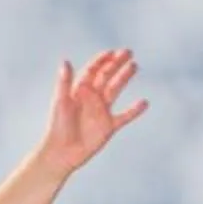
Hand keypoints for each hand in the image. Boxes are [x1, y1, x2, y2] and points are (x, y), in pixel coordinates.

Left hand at [40, 50, 146, 171]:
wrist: (62, 151)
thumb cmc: (58, 126)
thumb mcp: (61, 102)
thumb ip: (64, 82)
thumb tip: (66, 61)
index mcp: (80, 90)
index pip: (93, 70)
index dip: (102, 60)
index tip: (111, 52)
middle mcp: (92, 98)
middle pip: (107, 76)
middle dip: (116, 63)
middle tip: (128, 52)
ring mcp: (101, 111)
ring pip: (116, 90)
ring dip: (124, 77)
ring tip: (134, 66)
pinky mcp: (108, 126)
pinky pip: (124, 116)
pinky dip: (134, 110)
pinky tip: (144, 102)